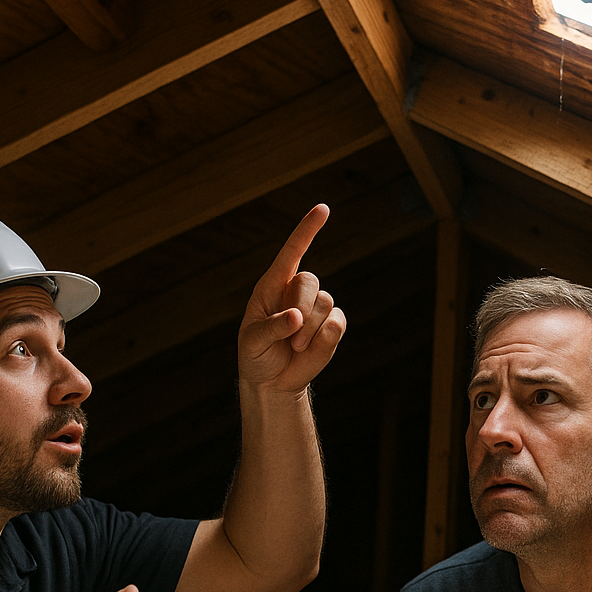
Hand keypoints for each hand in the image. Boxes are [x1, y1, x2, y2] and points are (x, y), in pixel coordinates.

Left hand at [238, 204, 347, 393]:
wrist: (272, 381)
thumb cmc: (256, 355)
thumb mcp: (253, 341)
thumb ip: (272, 327)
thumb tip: (296, 317)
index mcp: (272, 285)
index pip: (292, 251)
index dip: (307, 230)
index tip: (323, 209)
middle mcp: (296, 291)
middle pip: (309, 281)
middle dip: (301, 306)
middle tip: (290, 335)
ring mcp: (317, 308)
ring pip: (325, 303)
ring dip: (310, 330)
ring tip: (294, 347)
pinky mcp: (332, 326)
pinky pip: (338, 322)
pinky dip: (324, 339)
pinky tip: (308, 350)